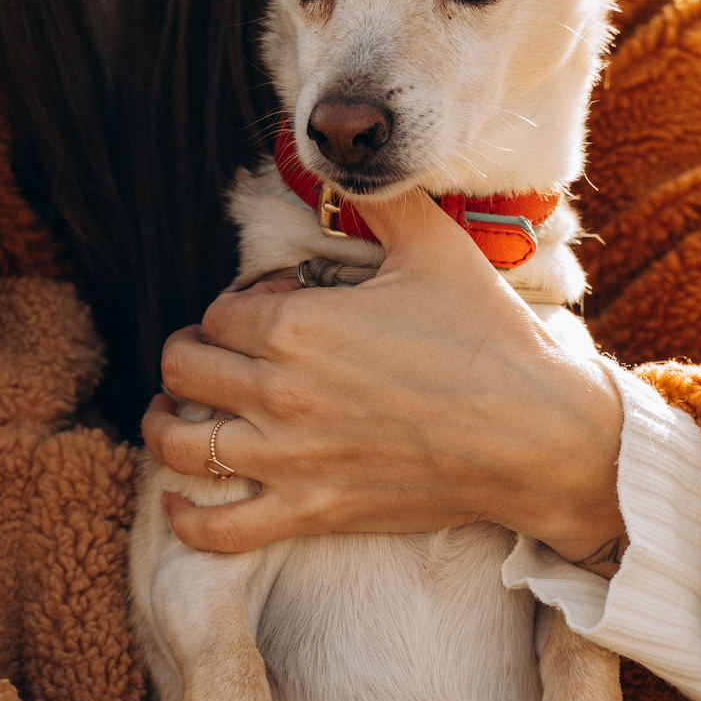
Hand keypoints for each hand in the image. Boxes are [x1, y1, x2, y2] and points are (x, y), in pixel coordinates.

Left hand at [144, 187, 625, 562]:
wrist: (535, 434)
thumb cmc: (488, 339)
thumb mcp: (435, 247)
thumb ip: (382, 203)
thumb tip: (354, 170)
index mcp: (297, 326)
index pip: (218, 313)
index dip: (233, 310)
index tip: (261, 316)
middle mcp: (278, 391)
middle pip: (184, 369)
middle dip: (186, 357)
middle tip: (205, 356)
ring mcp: (289, 458)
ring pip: (182, 444)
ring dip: (164, 424)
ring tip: (171, 413)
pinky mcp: (310, 510)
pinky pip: (221, 529)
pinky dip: (187, 518)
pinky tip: (179, 502)